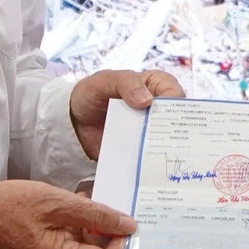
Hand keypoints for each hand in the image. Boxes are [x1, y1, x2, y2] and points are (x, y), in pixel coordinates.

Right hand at [0, 180, 136, 248]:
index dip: (122, 244)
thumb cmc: (11, 205)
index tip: (131, 222)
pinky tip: (77, 208)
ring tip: (93, 204)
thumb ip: (96, 214)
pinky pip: (69, 248)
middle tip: (116, 209)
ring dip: (93, 230)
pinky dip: (78, 230)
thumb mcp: (58, 202)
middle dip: (109, 236)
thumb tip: (127, 225)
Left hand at [69, 68, 185, 158]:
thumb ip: (126, 83)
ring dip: (165, 148)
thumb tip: (147, 101)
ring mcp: (150, 131)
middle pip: (177, 119)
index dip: (173, 103)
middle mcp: (157, 108)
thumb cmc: (90, 93)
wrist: (72, 123)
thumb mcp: (105, 80)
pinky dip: (152, 161)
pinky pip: (153, 156)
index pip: (174, 92)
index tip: (164, 116)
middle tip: (163, 139)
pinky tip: (148, 167)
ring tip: (157, 156)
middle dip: (173, 129)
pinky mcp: (142, 149)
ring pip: (168, 140)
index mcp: (154, 85)